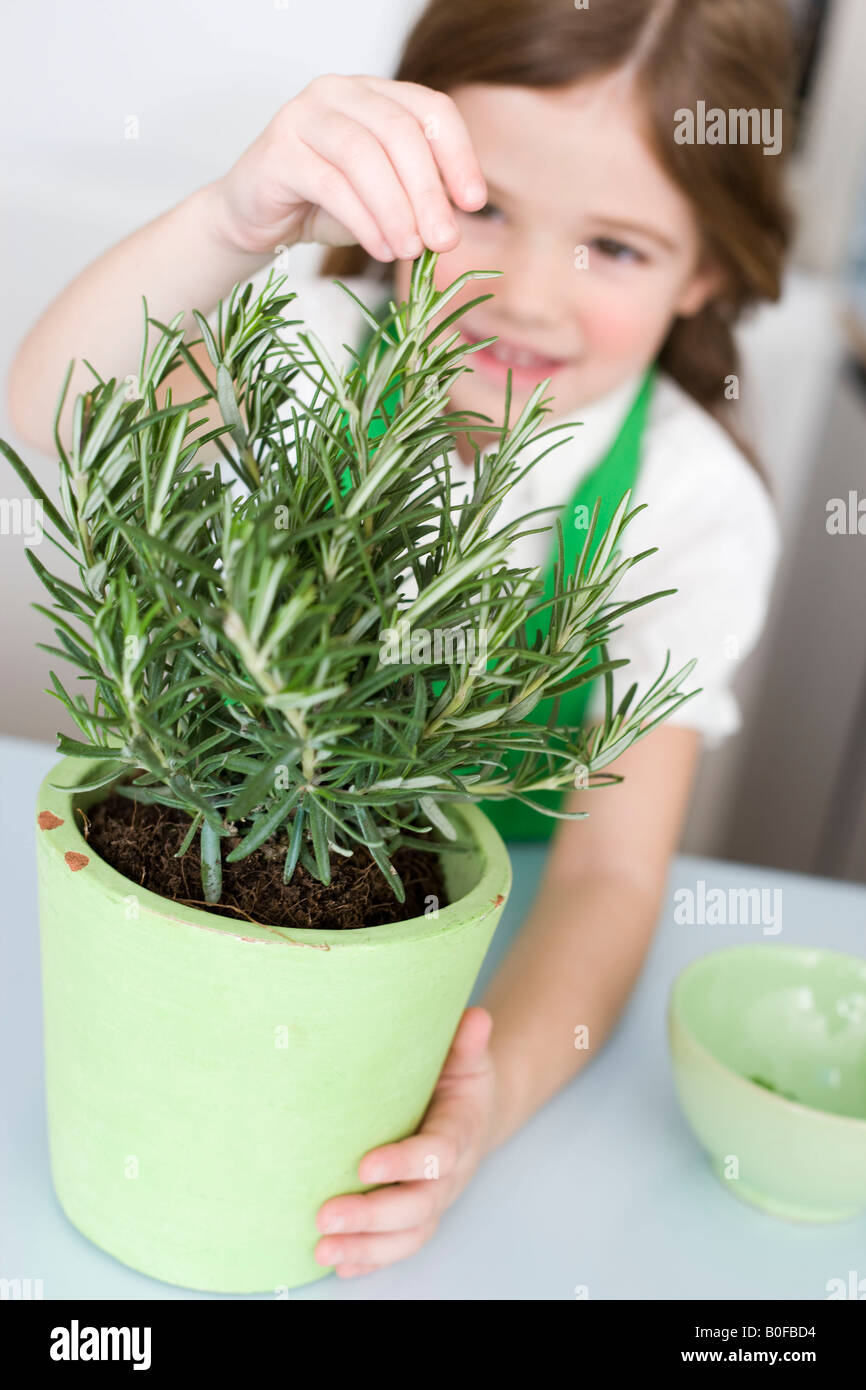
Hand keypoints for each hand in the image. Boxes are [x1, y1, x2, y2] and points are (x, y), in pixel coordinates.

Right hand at [213, 73, 487, 260]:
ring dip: (396, 210)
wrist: (258, 219)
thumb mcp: (384, 198)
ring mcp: (303, 115)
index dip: (458, 155)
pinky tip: (380, 248)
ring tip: (410, 251)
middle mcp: (339, 91)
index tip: (473, 204)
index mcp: (374, 94)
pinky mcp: (278, 150)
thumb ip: (416, 196)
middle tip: (444, 241)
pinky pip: (331, 184)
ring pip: (364, 156)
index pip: (430, 109)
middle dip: (428, 192)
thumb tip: (455, 221)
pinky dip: (363, 221)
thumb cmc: (324, 205)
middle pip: (399, 132)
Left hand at [315, 1006, 496, 1277]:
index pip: (435, 1155)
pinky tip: (337, 1263)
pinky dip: (368, 1259)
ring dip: (365, 1247)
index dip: (403, 1163)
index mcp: (459, 1133)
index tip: (364, 1165)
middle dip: (371, 1217)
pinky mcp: (417, 1218)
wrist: (475, 1112)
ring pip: (406, 1236)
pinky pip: (396, 1247)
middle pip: (416, 1207)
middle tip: (325, 1215)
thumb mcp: (466, 1058)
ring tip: (321, 1247)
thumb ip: (466, 1043)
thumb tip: (475, 1017)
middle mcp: (449, 1176)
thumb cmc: (461, 1082)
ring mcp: (434, 1202)